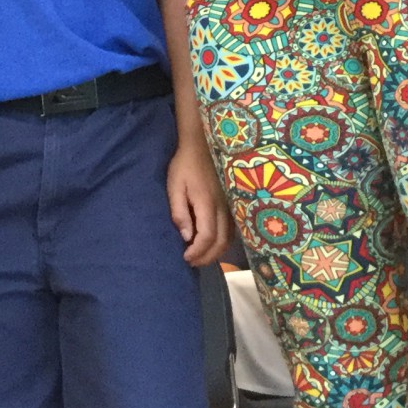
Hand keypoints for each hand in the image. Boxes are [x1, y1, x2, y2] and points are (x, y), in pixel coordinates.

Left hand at [166, 138, 230, 265]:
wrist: (202, 145)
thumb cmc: (185, 166)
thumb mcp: (175, 186)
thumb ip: (180, 212)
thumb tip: (186, 237)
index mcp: (207, 203)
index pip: (207, 236)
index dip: (198, 251)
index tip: (185, 257)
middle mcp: (223, 207)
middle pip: (221, 242)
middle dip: (206, 257)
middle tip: (191, 262)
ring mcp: (230, 206)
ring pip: (229, 238)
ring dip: (216, 252)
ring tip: (200, 256)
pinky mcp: (232, 204)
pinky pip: (232, 230)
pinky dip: (223, 243)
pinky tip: (212, 244)